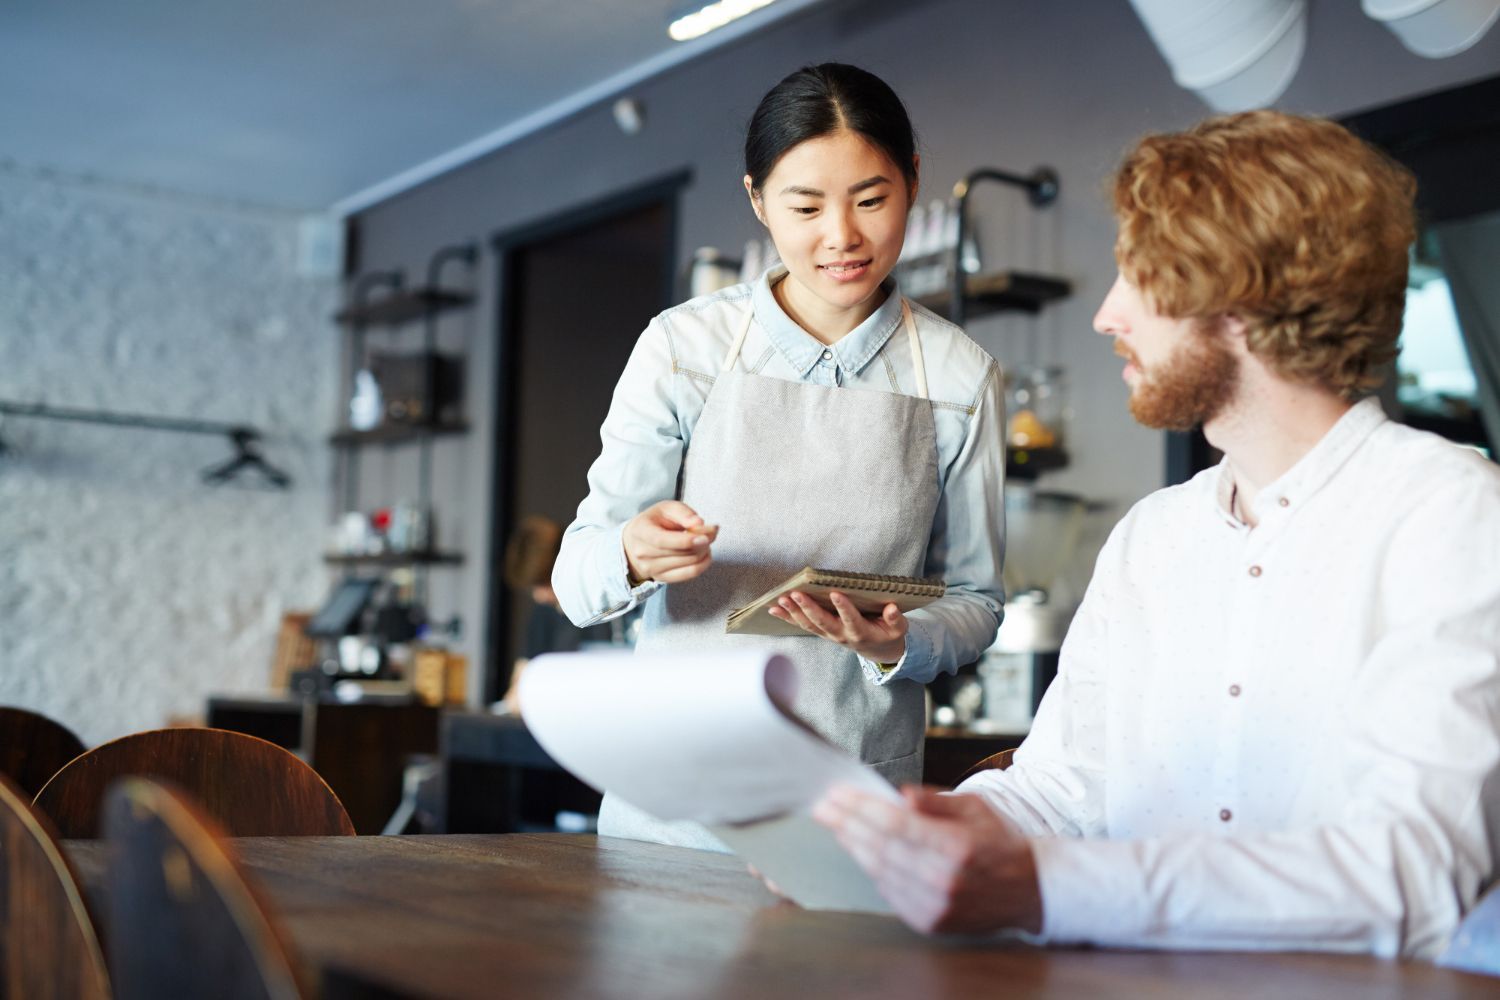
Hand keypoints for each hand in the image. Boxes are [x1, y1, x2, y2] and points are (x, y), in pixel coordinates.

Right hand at [622, 500, 717, 584]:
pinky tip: (705, 552)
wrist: (635, 542)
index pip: (662, 541)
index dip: (685, 541)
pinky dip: (703, 563)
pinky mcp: (662, 578)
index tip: (704, 537)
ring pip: (688, 564)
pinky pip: (690, 574)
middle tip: (712, 530)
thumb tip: (699, 523)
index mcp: (641, 532)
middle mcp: (643, 553)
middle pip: (680, 553)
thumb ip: (683, 513)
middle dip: (702, 542)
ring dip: (704, 551)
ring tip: (706, 539)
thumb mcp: (665, 508)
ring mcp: (652, 569)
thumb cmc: (653, 522)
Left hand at [768, 590, 907, 662]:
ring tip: (781, 599)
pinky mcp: (822, 632)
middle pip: (822, 622)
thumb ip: (895, 620)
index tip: (835, 593)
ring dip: (793, 612)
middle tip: (796, 594)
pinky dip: (787, 617)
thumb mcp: (898, 629)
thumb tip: (892, 608)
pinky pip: (802, 625)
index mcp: (861, 633)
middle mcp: (841, 635)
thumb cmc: (888, 634)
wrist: (878, 651)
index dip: (843, 608)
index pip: (851, 619)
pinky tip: (774, 607)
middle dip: (808, 608)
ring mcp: (829, 635)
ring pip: (808, 624)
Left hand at [813, 784, 1042, 935]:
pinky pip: (890, 893)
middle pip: (880, 847)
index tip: (837, 794)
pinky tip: (861, 851)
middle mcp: (944, 880)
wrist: (1030, 890)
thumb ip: (935, 801)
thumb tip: (900, 795)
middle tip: (823, 807)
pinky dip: (873, 870)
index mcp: (957, 846)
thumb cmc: (1000, 842)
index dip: (861, 808)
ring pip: (880, 871)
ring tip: (837, 825)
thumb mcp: (975, 808)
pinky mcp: (931, 922)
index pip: (894, 824)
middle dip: (847, 824)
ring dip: (853, 846)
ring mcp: (936, 905)